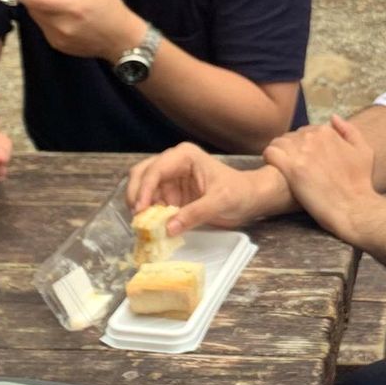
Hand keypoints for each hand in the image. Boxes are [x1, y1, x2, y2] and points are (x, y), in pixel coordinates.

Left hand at [19, 0, 143, 61]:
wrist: (122, 40)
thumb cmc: (110, 9)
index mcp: (71, 7)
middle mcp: (61, 25)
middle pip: (32, 8)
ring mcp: (58, 38)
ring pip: (37, 18)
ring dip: (40, 7)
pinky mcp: (58, 46)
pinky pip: (44, 28)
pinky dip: (47, 18)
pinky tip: (61, 14)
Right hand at [127, 143, 270, 231]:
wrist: (250, 198)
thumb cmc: (239, 193)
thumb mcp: (221, 202)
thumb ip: (195, 214)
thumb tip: (168, 228)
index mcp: (184, 156)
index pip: (156, 169)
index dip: (144, 189)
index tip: (141, 210)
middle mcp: (173, 162)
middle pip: (141, 174)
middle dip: (135, 195)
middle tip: (137, 218)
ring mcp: (170, 178)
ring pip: (142, 187)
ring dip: (139, 204)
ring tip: (142, 224)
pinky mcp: (170, 193)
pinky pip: (152, 201)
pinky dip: (148, 213)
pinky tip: (150, 226)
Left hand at [262, 115, 381, 243]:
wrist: (353, 208)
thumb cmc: (360, 183)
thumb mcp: (364, 151)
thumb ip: (349, 131)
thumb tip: (333, 118)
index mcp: (327, 132)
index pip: (304, 131)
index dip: (303, 145)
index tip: (305, 158)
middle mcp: (313, 138)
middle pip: (290, 137)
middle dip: (290, 149)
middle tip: (294, 166)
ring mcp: (301, 153)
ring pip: (278, 143)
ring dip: (278, 153)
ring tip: (281, 167)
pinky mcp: (291, 169)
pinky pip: (270, 153)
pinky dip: (269, 158)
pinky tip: (274, 169)